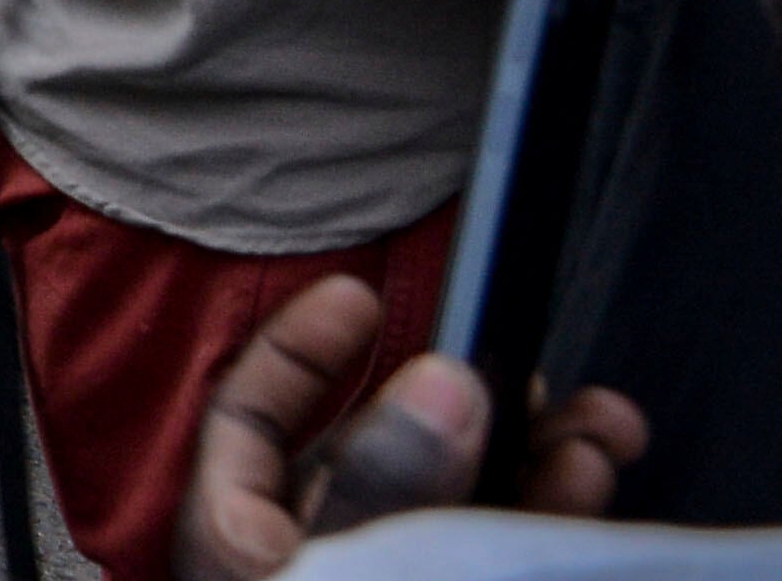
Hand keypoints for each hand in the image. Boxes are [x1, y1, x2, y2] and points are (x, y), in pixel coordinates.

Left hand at [178, 270, 634, 572]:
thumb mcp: (343, 571)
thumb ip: (381, 488)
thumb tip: (444, 380)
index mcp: (244, 543)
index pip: (245, 421)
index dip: (296, 351)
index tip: (357, 293)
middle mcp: (321, 554)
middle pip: (385, 454)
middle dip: (466, 400)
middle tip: (532, 367)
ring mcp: (397, 572)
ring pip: (464, 497)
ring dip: (536, 448)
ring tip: (603, 423)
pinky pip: (505, 545)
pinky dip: (554, 509)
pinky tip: (593, 472)